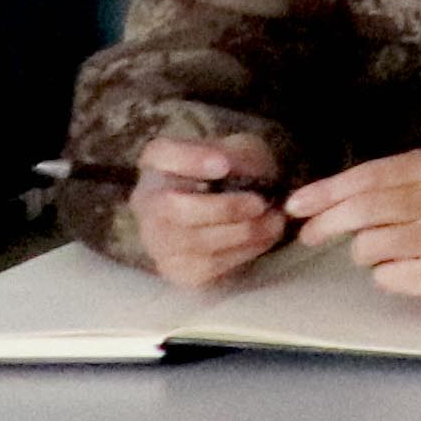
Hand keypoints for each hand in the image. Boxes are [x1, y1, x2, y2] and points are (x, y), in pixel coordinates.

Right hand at [127, 137, 287, 288]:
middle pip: (173, 206)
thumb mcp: (243, 151)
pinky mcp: (175, 269)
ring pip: (192, 241)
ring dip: (243, 232)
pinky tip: (263, 238)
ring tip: (274, 221)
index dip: (191, 159)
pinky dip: (243, 252)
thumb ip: (236, 156)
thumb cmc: (238, 173)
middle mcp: (145, 200)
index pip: (161, 153)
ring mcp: (155, 238)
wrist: (240, 210)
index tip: (224, 164)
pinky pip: (207, 266)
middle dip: (225, 207)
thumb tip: (225, 166)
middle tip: (261, 203)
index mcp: (157, 161)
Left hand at [291, 149, 420, 312]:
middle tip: (310, 234)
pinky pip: (387, 277)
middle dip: (326, 223)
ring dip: (365, 252)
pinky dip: (388, 275)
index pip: (370, 176)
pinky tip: (412, 268)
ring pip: (369, 246)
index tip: (297, 205)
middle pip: (364, 210)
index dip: (326, 191)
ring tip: (389, 250)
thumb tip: (313, 201)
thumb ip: (381, 183)